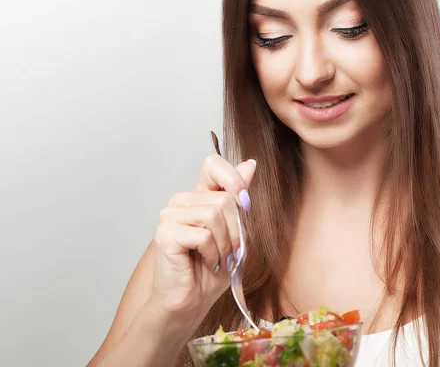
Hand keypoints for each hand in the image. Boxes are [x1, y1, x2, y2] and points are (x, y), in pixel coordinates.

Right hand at [147, 154, 256, 328]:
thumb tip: (250, 163)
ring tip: (220, 258)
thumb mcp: (234, 229)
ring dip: (226, 244)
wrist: (191, 301)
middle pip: (224, 198)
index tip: (244, 204)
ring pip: (214, 214)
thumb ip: (238, 196)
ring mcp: (169, 216)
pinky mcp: (165, 233)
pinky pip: (203, 235)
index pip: (213, 164)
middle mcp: (180, 201)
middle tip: (231, 251)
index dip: (234, 179)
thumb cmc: (212, 269)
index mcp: (198, 196)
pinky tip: (207, 263)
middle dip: (236, 230)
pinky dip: (213, 253)